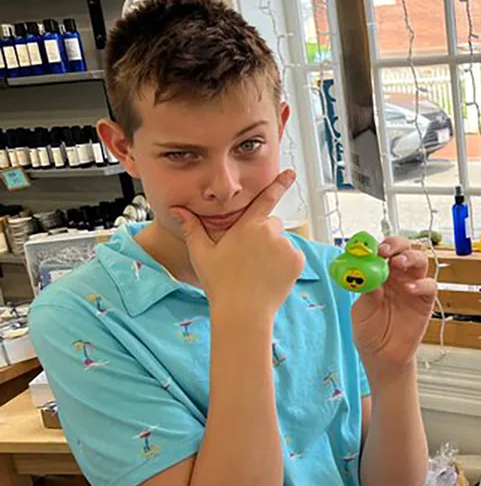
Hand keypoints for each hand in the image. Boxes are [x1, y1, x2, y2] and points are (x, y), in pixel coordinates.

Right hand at [170, 169, 304, 321]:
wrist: (243, 312)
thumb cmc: (220, 283)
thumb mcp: (202, 254)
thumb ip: (192, 228)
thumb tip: (177, 210)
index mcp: (247, 226)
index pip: (266, 199)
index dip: (279, 184)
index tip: (290, 173)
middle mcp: (270, 232)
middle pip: (271, 225)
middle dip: (263, 235)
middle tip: (249, 258)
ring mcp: (286, 246)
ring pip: (281, 242)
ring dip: (273, 251)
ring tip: (257, 271)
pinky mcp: (297, 260)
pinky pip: (292, 256)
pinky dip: (285, 264)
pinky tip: (270, 276)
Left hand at [351, 236, 435, 373]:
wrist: (382, 356)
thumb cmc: (369, 332)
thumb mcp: (361, 312)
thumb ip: (367, 294)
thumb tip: (370, 276)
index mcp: (379, 274)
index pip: (383, 251)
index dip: (380, 245)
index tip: (373, 248)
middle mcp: (398, 276)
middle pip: (404, 249)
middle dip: (396, 245)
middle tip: (386, 252)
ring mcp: (412, 286)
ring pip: (419, 261)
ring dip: (410, 257)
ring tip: (398, 263)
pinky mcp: (425, 300)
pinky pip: (429, 285)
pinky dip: (421, 283)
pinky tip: (409, 289)